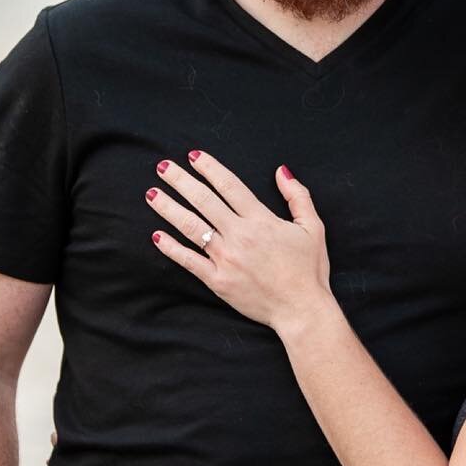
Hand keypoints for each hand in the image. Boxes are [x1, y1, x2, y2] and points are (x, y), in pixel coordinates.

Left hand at [147, 154, 330, 330]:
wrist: (302, 309)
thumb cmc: (309, 269)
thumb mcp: (313, 227)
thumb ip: (298, 196)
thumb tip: (282, 171)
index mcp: (261, 220)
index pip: (229, 186)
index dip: (209, 168)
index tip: (193, 156)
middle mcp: (240, 235)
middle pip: (204, 201)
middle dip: (181, 181)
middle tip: (163, 167)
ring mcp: (226, 258)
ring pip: (191, 227)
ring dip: (169, 208)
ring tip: (152, 194)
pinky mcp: (218, 280)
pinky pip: (189, 261)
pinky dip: (171, 248)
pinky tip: (157, 236)